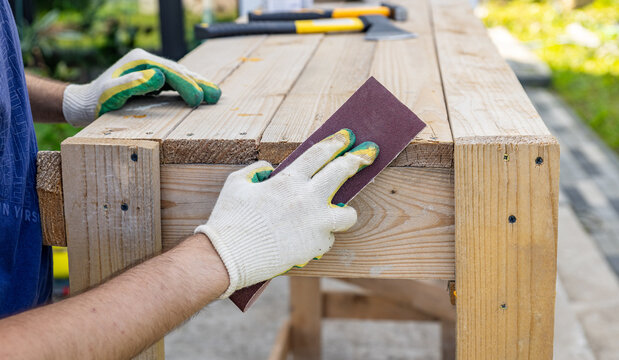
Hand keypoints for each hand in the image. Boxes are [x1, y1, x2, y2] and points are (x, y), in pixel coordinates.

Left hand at [62, 48, 220, 126]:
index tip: (198, 98)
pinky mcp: (151, 81)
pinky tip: (199, 96)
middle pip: (179, 71)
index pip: (170, 72)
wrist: (84, 104)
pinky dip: (188, 89)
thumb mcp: (112, 94)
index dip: (186, 84)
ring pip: (179, 76)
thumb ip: (134, 84)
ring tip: (215, 95)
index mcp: (140, 61)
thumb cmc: (96, 102)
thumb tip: (159, 76)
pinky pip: (174, 83)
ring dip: (197, 85)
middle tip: (216, 96)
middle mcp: (147, 62)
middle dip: (198, 83)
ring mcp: (150, 71)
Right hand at [195, 129, 378, 297]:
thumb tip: (270, 169)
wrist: (227, 258)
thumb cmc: (229, 220)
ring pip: (349, 214)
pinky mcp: (315, 246)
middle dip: (358, 159)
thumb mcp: (236, 184)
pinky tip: (307, 239)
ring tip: (338, 212)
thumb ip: (256, 170)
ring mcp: (315, 223)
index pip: (320, 154)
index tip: (348, 136)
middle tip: (367, 154)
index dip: (336, 142)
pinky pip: (328, 238)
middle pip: (342, 172)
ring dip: (345, 212)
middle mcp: (307, 198)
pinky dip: (320, 237)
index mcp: (288, 180)